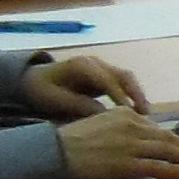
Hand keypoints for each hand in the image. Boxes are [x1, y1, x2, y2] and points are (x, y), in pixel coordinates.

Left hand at [21, 54, 150, 119]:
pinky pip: (122, 84)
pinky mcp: (104, 76)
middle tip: (145, 114)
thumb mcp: (53, 99)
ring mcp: (101, 68)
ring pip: (126, 79)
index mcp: (82, 65)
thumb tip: (103, 114)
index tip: (128, 112)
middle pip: (123, 75)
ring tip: (145, 116)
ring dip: (137, 95)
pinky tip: (136, 112)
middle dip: (136, 94)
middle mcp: (96, 63)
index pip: (106, 79)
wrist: (32, 80)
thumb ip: (77, 104)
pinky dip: (131, 96)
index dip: (119, 95)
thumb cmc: (41, 90)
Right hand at [56, 110, 178, 178]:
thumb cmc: (74, 140)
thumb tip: (140, 138)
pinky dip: (176, 170)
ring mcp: (132, 145)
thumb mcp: (101, 122)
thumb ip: (122, 127)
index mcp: (126, 114)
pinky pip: (159, 167)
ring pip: (167, 152)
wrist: (58, 150)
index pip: (156, 128)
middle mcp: (133, 126)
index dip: (173, 139)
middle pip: (166, 138)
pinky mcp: (128, 163)